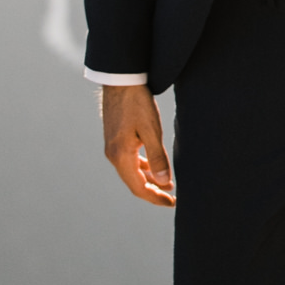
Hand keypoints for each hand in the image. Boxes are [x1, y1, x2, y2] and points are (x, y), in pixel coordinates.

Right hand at [101, 85, 174, 206]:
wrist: (120, 81)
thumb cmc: (137, 103)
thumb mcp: (151, 130)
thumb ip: (158, 157)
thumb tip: (164, 182)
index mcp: (121, 156)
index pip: (138, 187)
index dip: (155, 197)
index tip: (171, 203)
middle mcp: (113, 155)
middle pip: (134, 182)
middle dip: (153, 191)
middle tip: (171, 198)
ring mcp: (113, 148)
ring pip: (131, 172)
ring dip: (148, 179)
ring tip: (167, 184)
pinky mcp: (115, 140)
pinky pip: (129, 161)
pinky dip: (143, 167)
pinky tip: (154, 166)